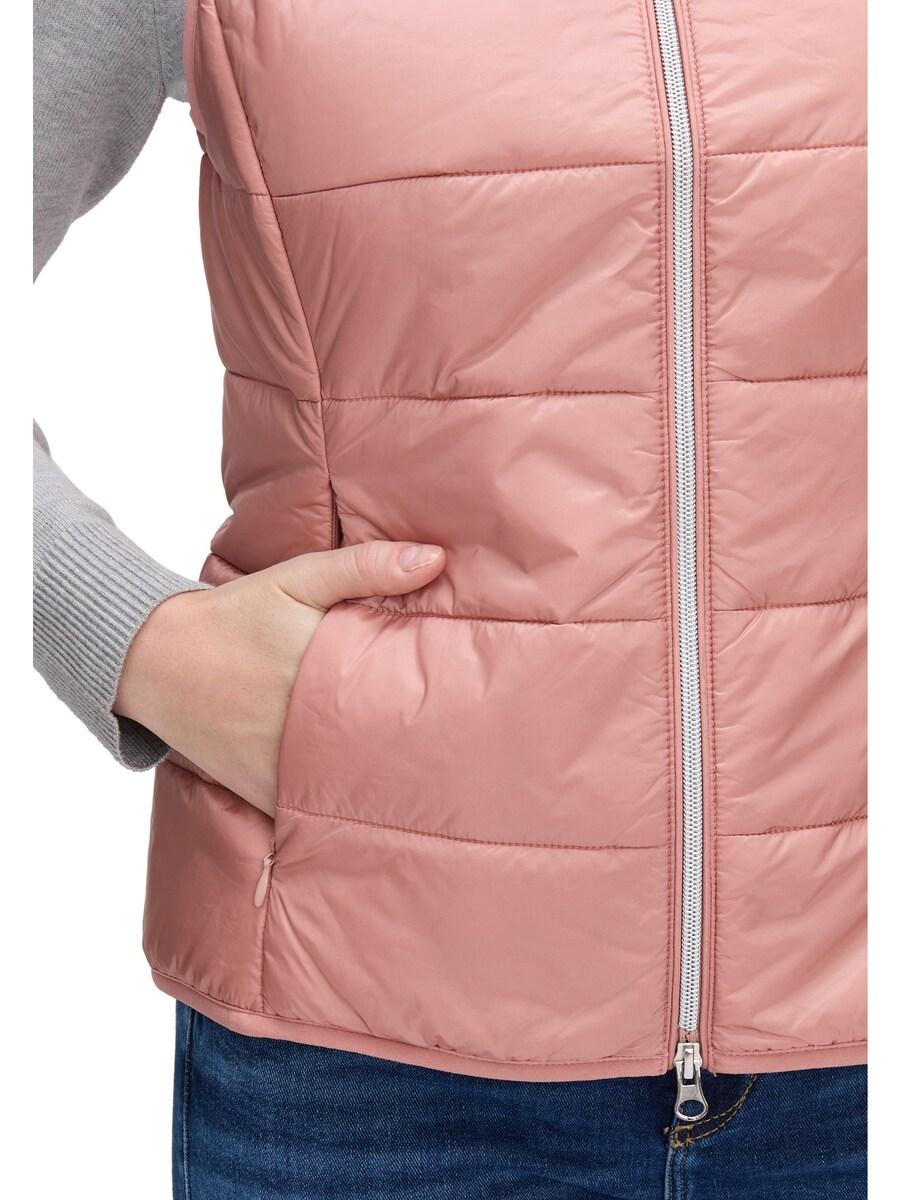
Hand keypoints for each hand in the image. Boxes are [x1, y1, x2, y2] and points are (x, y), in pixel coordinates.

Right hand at [114, 541, 445, 815]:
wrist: (157, 658)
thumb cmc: (236, 614)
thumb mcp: (298, 578)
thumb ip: (366, 567)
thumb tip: (435, 559)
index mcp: (317, 669)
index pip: (395, 699)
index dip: (437, 713)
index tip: (474, 717)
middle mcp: (300, 724)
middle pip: (380, 751)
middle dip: (421, 756)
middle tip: (466, 761)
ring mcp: (280, 764)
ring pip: (349, 788)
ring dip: (385, 789)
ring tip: (432, 791)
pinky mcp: (261, 789)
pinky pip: (310, 809)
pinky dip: (338, 810)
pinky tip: (373, 810)